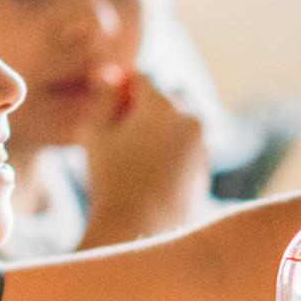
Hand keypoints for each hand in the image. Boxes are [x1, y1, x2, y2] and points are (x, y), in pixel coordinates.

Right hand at [81, 73, 210, 244]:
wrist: (138, 228)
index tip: (109, 108)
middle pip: (171, 96)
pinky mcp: (205, 168)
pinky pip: (190, 146)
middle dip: (150, 104)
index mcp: (163, 106)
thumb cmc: (109, 179)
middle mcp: (190, 120)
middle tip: (124, 126)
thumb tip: (110, 72)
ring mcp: (202, 145)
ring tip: (136, 151)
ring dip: (164, 126)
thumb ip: (103, 97)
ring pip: (184, 121)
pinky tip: (151, 169)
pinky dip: (174, 148)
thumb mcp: (95, 133)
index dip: (123, 89)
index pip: (143, 79)